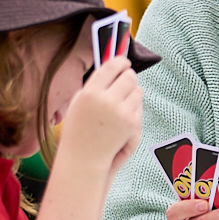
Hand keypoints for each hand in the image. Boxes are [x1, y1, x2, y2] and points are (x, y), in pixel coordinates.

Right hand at [56, 56, 141, 174]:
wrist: (84, 158)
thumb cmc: (79, 130)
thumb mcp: (78, 102)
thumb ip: (95, 84)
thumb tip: (113, 67)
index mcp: (90, 92)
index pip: (112, 66)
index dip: (121, 61)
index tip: (124, 62)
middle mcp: (106, 100)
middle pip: (130, 76)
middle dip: (129, 76)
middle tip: (125, 81)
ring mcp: (121, 112)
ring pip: (138, 90)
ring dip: (133, 93)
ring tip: (121, 103)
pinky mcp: (132, 124)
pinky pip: (140, 106)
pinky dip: (135, 108)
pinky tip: (123, 117)